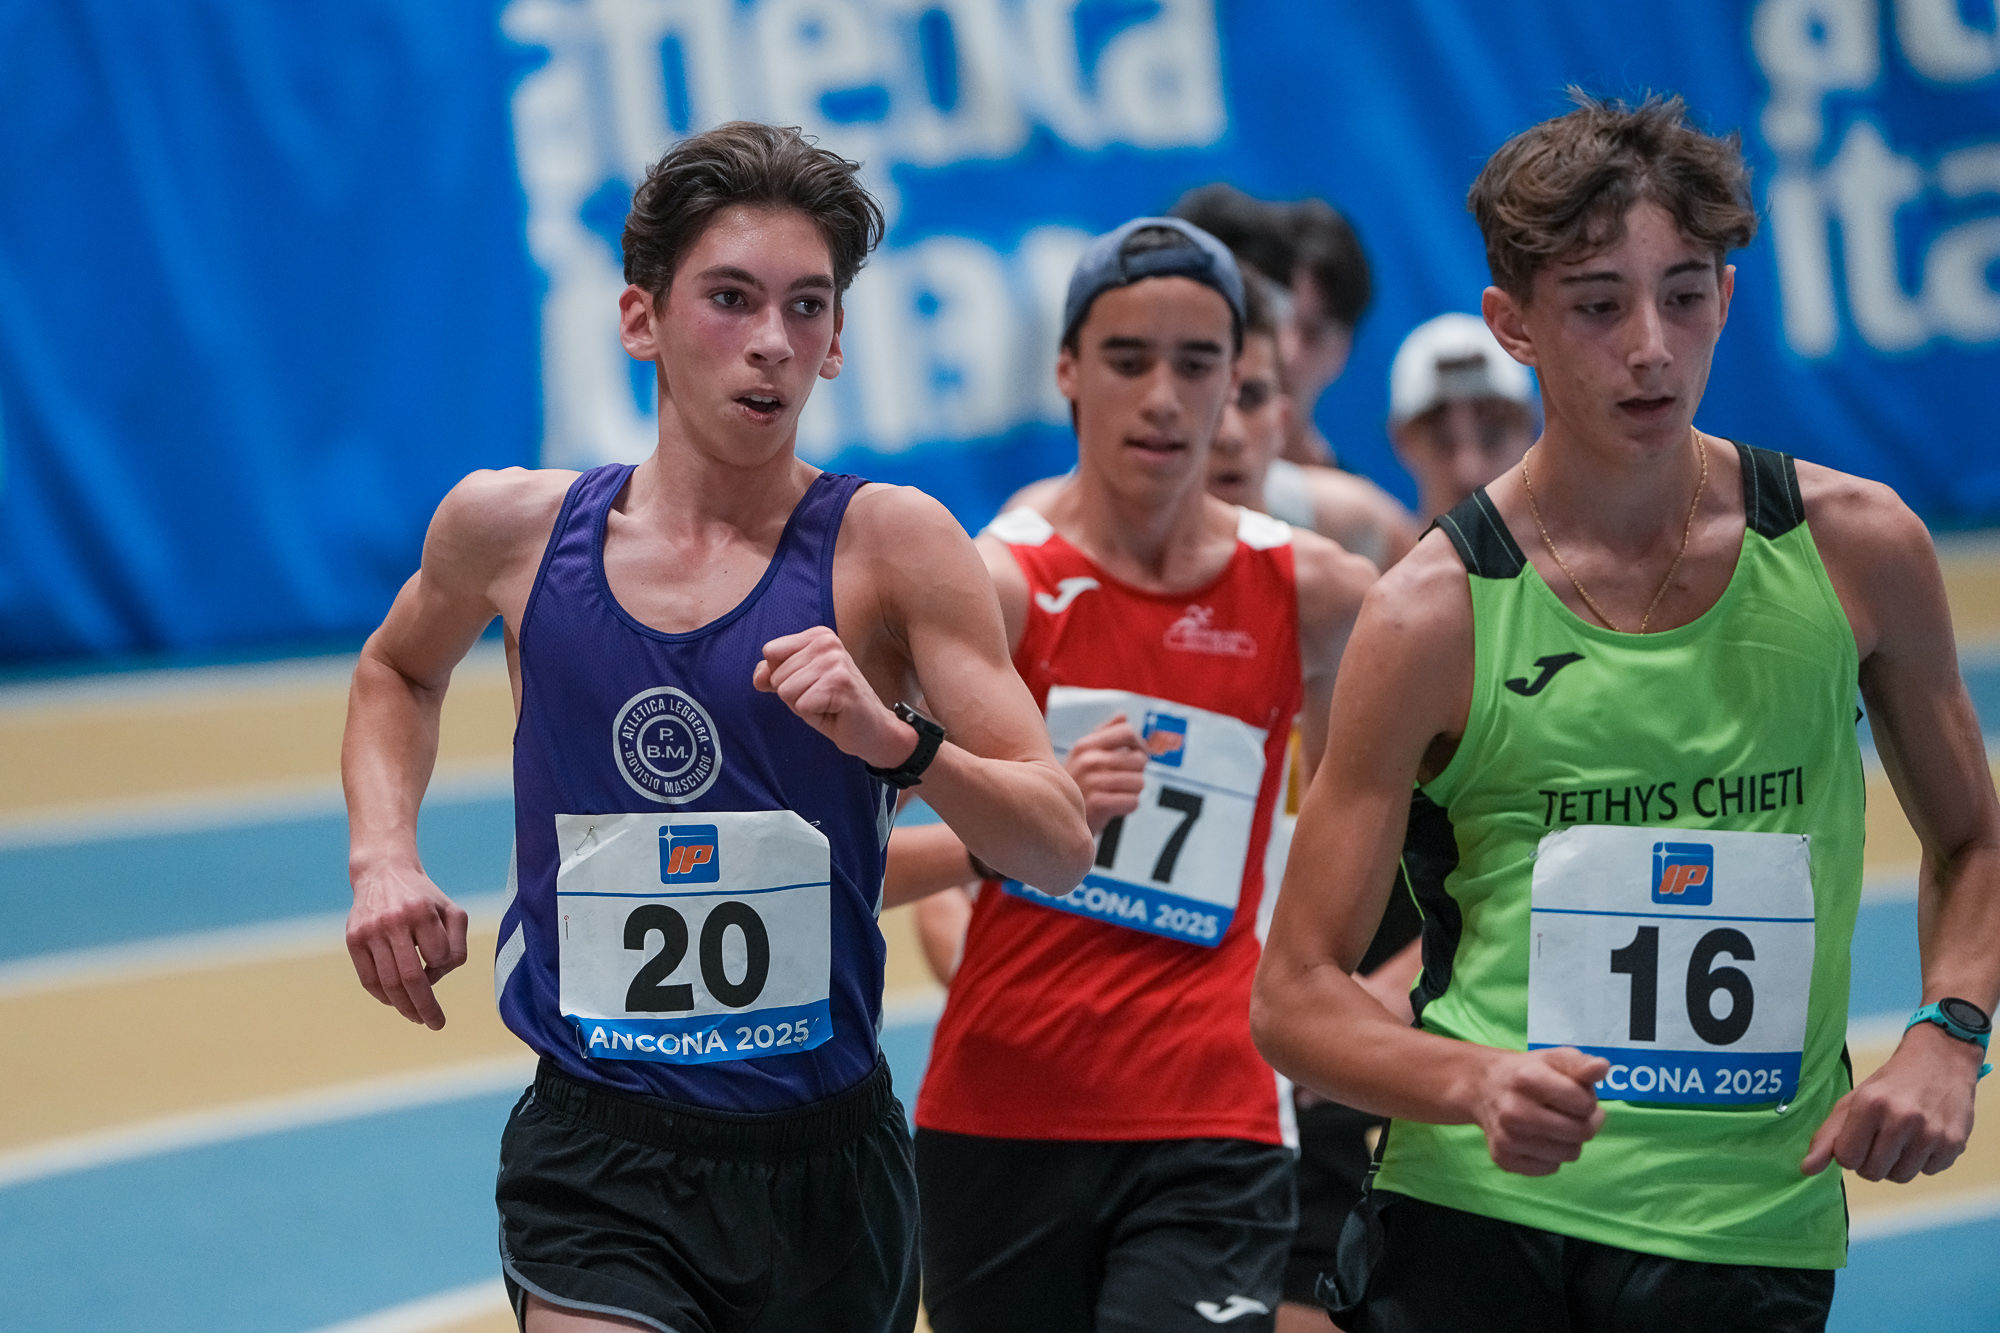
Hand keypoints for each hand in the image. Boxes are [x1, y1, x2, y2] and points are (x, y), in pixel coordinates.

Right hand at [345, 864, 469, 1029]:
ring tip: (417, 1017)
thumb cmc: (424, 898)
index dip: (442, 968)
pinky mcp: (353, 938)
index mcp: (422, 912)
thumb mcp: (452, 912)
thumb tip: (436, 978)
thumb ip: (456, 946)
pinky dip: (382, 996)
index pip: (438, 957)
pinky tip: (395, 1002)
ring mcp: (370, 931)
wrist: (383, 872)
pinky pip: (368, 979)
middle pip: (411, 978)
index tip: (440, 965)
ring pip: (388, 983)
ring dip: (404, 1006)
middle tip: (436, 1023)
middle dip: (425, 1007)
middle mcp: (394, 921)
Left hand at [754, 626, 912, 767]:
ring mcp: (835, 661)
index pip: (770, 652)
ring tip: (827, 705)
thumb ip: (773, 674)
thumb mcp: (798, 686)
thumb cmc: (834, 706)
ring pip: (786, 691)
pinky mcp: (840, 683)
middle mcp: (827, 642)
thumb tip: (759, 677)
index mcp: (818, 636)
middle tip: (821, 699)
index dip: (782, 676)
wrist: (871, 731)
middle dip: (794, 695)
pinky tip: (835, 712)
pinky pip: (800, 706)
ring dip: (803, 706)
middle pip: (777, 675)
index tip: (809, 684)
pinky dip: (814, 716)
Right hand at [1065, 714, 1146, 835]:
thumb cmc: (1073, 786)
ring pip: (1139, 782)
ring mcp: (1092, 782)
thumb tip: (1123, 715)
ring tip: (1115, 794)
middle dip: (1137, 772)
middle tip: (1122, 780)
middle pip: (1139, 758)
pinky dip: (1127, 806)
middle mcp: (1088, 760)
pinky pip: (1133, 801)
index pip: (1127, 731)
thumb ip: (1104, 733)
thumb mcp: (1081, 755)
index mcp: (1086, 745)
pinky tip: (1114, 807)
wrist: (1050, 819)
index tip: (1138, 754)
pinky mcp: (1097, 804)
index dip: (1139, 744)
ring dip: (1132, 791)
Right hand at [1472, 1047, 1608, 1175]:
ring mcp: (1507, 1138)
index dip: (1587, 1099)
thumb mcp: (1554, 1059)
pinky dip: (1552, 1156)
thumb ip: (1581, 1064)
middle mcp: (1514, 1111)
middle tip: (1571, 1112)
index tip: (1574, 1094)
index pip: (1585, 1104)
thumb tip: (1602, 1068)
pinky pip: (1551, 1168)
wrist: (1483, 1087)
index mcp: (1528, 1079)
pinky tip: (1539, 1138)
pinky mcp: (1504, 1159)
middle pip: (1581, 1133)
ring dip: (1570, 1140)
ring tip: (1555, 1124)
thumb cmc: (1528, 1072)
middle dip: (1584, 1122)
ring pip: (1569, 1154)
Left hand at [1801, 1022, 1980, 1180]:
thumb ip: (1828, 1135)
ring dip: (1896, 1164)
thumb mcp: (1854, 1100)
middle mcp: (1902, 1119)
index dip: (1848, 1153)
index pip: (1847, 1158)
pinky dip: (1923, 1161)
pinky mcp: (1954, 1144)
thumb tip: (1807, 1169)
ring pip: (1901, 1177)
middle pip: (1873, 1173)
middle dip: (1870, 1161)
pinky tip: (1924, 1137)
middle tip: (1879, 1139)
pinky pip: (1929, 1172)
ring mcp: (1931, 1133)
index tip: (1856, 1139)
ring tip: (1901, 1138)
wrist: (1941, 1061)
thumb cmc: (1891, 1084)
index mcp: (1870, 1104)